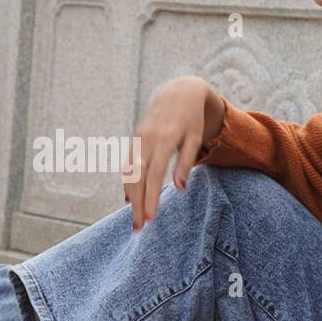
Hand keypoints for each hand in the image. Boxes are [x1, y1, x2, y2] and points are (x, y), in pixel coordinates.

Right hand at [123, 75, 225, 230]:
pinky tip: (129, 199)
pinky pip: (128, 165)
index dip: (151, 197)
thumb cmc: (191, 119)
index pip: (154, 175)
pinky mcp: (135, 139)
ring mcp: (138, 139)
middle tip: (138, 228)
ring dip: (130, 197)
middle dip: (137, 204)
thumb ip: (186, 163)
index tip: (151, 218)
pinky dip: (127, 182)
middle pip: (138, 178)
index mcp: (164, 139)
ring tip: (134, 218)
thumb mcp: (194, 138)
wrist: (178, 93)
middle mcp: (147, 139)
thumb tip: (179, 189)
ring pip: (129, 172)